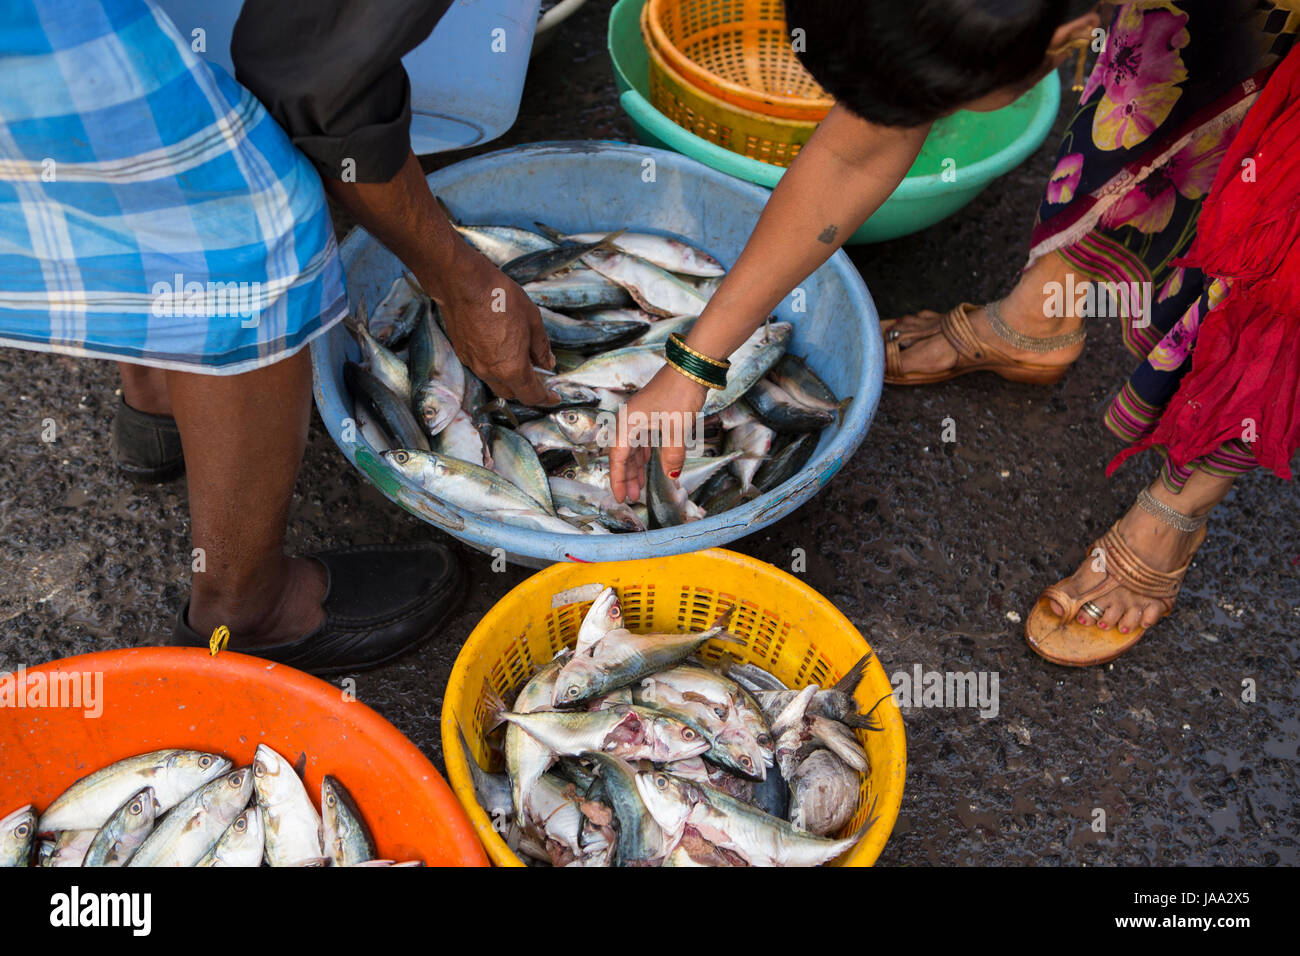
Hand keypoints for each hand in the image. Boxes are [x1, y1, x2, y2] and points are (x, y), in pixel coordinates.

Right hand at [419, 242, 556, 403]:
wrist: (461, 283)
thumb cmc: (500, 297)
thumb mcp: (532, 320)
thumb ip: (541, 347)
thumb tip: (548, 364)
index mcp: (511, 367)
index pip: (531, 395)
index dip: (545, 399)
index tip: (554, 397)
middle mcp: (490, 372)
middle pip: (511, 393)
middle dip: (527, 390)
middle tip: (539, 379)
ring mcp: (473, 363)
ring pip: (495, 382)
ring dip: (509, 379)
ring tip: (520, 361)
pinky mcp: (461, 353)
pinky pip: (482, 368)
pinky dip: (494, 367)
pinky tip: (500, 350)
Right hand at [608, 365, 708, 503]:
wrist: (690, 367)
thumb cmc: (680, 394)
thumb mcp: (677, 428)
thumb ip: (672, 455)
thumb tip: (671, 477)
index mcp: (628, 424)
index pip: (618, 458)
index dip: (618, 479)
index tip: (621, 498)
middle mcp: (629, 420)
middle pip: (623, 454)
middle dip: (627, 476)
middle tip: (632, 497)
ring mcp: (639, 416)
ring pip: (633, 447)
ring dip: (635, 467)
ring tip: (639, 485)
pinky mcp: (650, 413)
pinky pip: (642, 439)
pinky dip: (644, 453)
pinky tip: (648, 462)